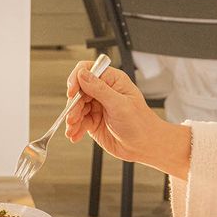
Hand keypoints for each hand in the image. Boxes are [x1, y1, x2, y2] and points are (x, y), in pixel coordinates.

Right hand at [62, 61, 191, 177]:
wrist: (144, 145)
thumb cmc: (140, 123)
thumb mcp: (120, 104)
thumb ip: (100, 89)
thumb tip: (82, 75)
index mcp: (112, 80)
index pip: (87, 70)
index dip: (77, 79)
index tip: (72, 92)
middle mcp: (103, 91)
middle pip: (78, 91)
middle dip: (73, 105)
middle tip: (72, 117)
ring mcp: (97, 106)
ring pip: (76, 107)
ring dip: (72, 119)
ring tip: (73, 130)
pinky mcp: (93, 121)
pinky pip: (78, 122)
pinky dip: (74, 129)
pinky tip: (75, 135)